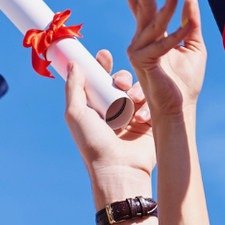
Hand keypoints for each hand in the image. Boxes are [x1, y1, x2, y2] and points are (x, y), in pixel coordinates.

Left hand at [64, 52, 156, 202]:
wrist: (120, 169)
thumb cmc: (93, 143)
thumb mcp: (76, 114)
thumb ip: (74, 88)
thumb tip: (73, 64)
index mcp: (94, 108)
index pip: (98, 80)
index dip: (101, 66)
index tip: (103, 55)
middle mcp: (113, 110)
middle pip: (120, 81)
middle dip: (121, 76)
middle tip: (119, 82)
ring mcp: (132, 116)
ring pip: (137, 89)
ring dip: (135, 89)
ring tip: (132, 100)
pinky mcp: (149, 122)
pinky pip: (151, 102)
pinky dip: (146, 104)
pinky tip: (141, 115)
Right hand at [113, 0, 205, 121]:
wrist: (180, 108)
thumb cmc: (185, 82)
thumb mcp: (193, 46)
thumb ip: (190, 22)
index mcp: (150, 34)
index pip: (139, 3)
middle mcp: (141, 39)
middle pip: (139, 3)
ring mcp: (139, 49)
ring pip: (153, 19)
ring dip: (166, 4)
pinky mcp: (145, 62)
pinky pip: (163, 42)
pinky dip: (177, 33)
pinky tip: (187, 26)